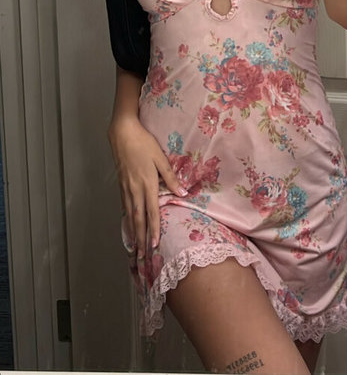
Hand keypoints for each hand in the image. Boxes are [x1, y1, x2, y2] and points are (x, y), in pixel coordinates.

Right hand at [108, 116, 186, 258]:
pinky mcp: (121, 185)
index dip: (154, 228)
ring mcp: (126, 188)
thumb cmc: (143, 143)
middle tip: (143, 257)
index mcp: (147, 183)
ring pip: (130, 215)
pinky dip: (127, 220)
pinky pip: (125, 207)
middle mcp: (135, 189)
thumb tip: (182, 192)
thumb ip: (170, 176)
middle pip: (138, 219)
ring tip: (136, 249)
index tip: (155, 244)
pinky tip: (129, 227)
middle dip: (142, 239)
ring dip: (134, 233)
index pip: (152, 211)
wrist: (122, 133)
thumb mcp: (160, 157)